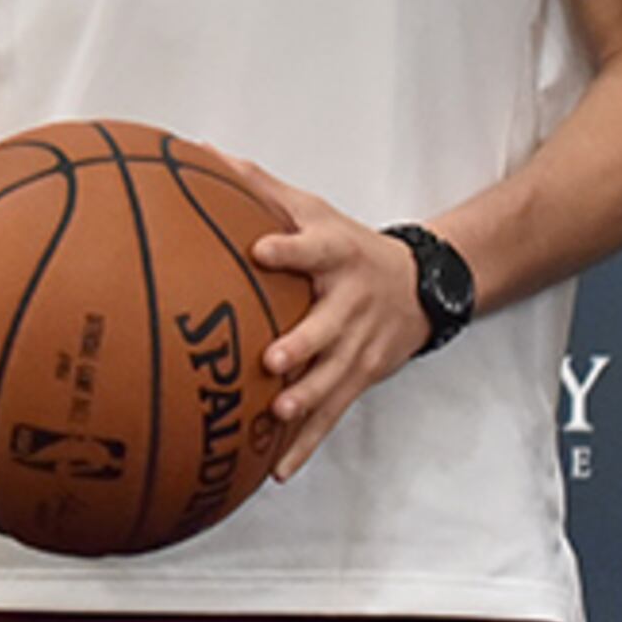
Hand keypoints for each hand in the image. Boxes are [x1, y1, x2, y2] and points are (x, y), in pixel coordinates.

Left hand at [223, 153, 432, 479]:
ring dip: (308, 399)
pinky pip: (330, 415)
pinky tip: (277, 470)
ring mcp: (358, 348)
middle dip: (304, 344)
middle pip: (329, 325)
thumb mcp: (314, 209)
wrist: (419, 287)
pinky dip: (306, 445)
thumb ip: (260, 186)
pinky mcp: (358, 380)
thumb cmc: (349, 246)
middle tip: (273, 358)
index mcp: (337, 257)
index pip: (315, 248)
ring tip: (278, 414)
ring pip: (334, 378)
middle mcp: (351, 304)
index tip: (262, 247)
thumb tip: (201, 151)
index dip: (291, 247)